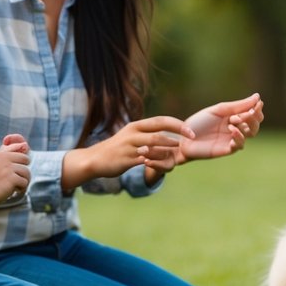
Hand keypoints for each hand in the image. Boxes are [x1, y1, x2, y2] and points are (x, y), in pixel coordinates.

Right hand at [0, 133, 30, 207]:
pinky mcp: (11, 179)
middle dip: (23, 170)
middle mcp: (4, 158)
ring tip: (15, 188)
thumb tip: (23, 145)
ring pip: (27, 172)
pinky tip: (14, 193)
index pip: (21, 145)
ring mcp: (8, 168)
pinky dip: (21, 189)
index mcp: (0, 153)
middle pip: (26, 159)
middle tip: (17, 180)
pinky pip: (24, 182)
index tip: (17, 170)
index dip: (22, 157)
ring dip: (23, 182)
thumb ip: (5, 153)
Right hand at [69, 116, 195, 186]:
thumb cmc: (117, 148)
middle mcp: (132, 133)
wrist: (94, 159)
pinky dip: (155, 161)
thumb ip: (148, 134)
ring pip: (153, 146)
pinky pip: (144, 160)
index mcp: (136, 126)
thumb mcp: (132, 136)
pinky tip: (161, 164)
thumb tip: (168, 134)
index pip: (161, 120)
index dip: (177, 124)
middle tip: (191, 140)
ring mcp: (128, 146)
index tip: (191, 131)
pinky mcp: (125, 159)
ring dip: (168, 150)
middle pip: (159, 131)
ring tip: (177, 155)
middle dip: (178, 134)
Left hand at [175, 93, 263, 163]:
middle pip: (255, 125)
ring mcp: (233, 139)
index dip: (257, 109)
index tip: (258, 103)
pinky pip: (240, 145)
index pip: (253, 113)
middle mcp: (236, 128)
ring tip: (235, 120)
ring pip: (251, 134)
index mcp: (234, 116)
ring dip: (248, 126)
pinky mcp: (228, 149)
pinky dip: (239, 136)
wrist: (185, 137)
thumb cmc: (199, 122)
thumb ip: (238, 105)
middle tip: (249, 113)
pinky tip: (232, 130)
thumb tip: (257, 97)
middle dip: (254, 118)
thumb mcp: (219, 110)